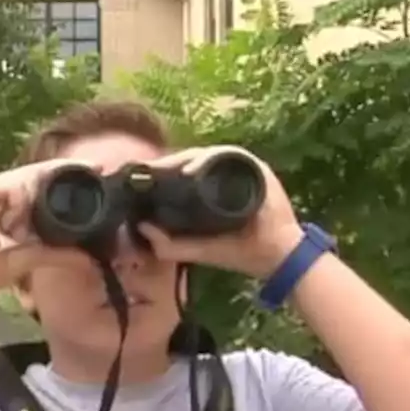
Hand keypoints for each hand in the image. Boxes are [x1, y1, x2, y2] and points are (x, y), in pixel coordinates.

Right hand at [0, 159, 97, 301]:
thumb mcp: (37, 253)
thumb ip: (61, 252)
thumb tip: (90, 258)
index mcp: (7, 200)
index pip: (39, 180)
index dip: (64, 174)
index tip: (96, 169)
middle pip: (34, 174)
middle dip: (63, 170)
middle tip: (96, 165)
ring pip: (25, 177)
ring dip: (43, 188)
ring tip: (53, 199)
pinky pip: (10, 185)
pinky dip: (23, 196)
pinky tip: (26, 212)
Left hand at [136, 145, 301, 278]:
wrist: (274, 255)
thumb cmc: (237, 250)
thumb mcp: (196, 250)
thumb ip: (169, 244)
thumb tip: (141, 226)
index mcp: (208, 188)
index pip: (180, 171)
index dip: (159, 172)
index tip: (135, 177)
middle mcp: (224, 174)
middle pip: (189, 159)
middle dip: (164, 164)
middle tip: (141, 170)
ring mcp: (240, 168)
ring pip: (204, 155)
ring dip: (180, 160)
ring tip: (159, 169)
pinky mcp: (254, 167)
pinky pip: (227, 156)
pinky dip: (207, 161)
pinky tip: (189, 171)